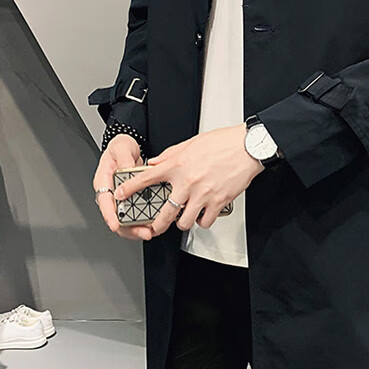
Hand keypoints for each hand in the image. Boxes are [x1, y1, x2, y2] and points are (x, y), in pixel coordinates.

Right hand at [93, 134, 156, 240]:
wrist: (128, 148)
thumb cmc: (120, 148)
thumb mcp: (121, 148)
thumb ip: (124, 158)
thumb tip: (127, 169)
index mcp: (103, 182)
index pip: (104, 202)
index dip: (110, 216)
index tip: (116, 225)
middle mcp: (111, 193)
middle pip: (116, 217)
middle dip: (129, 228)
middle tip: (144, 232)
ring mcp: (122, 198)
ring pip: (126, 219)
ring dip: (138, 228)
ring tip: (151, 231)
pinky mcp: (132, 199)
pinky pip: (136, 213)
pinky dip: (144, 220)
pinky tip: (154, 223)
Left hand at [113, 122, 264, 235]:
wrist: (247, 147)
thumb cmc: (223, 143)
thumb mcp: (191, 143)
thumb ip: (170, 155)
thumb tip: (155, 163)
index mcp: (178, 165)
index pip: (146, 179)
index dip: (130, 189)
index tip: (120, 195)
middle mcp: (187, 182)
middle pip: (164, 212)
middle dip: (156, 224)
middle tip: (155, 226)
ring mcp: (203, 194)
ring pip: (184, 221)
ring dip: (182, 222)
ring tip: (184, 218)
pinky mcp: (218, 202)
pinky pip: (205, 221)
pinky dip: (203, 221)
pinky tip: (203, 215)